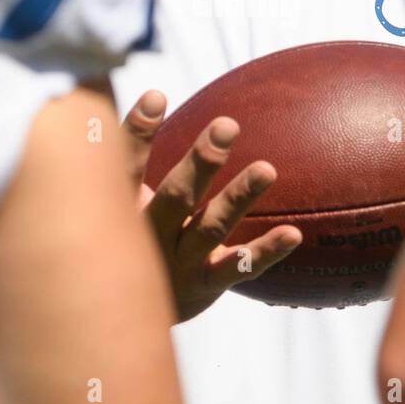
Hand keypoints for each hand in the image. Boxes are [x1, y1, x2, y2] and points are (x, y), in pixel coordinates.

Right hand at [122, 90, 301, 321]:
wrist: (120, 317)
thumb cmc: (125, 236)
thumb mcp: (113, 200)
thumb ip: (118, 153)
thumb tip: (111, 86)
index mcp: (122, 209)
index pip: (125, 165)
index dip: (137, 132)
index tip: (158, 96)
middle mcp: (149, 236)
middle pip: (175, 196)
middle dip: (201, 161)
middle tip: (226, 126)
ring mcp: (178, 263)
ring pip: (210, 227)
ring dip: (239, 197)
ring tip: (268, 169)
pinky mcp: (205, 284)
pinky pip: (239, 267)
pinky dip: (266, 251)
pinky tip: (294, 233)